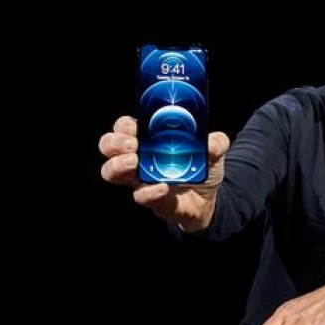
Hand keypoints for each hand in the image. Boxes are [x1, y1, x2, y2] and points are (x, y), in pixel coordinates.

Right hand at [98, 115, 229, 230]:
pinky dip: (148, 192)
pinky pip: (140, 195)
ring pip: (111, 172)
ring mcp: (139, 179)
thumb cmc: (201, 167)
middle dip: (114, 143)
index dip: (124, 126)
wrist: (209, 198)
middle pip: (108, 146)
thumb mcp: (214, 150)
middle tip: (132, 145)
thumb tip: (211, 142)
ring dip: (118, 165)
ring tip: (134, 163)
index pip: (124, 127)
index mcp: (149, 139)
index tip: (134, 127)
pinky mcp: (149, 198)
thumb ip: (216, 142)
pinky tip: (162, 187)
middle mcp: (138, 157)